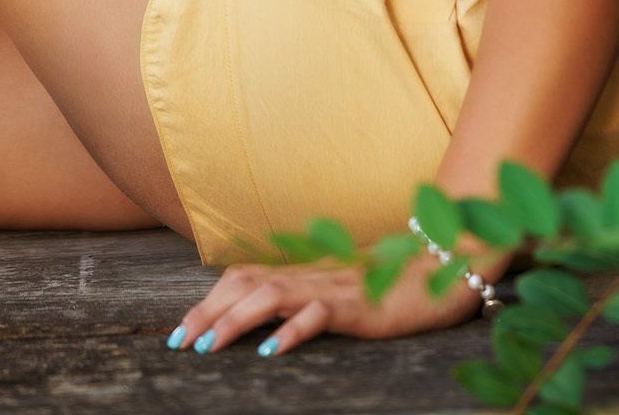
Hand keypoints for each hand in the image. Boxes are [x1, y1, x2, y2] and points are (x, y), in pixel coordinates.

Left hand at [164, 251, 484, 359]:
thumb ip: (303, 299)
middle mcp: (310, 274)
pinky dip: (294, 330)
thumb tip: (264, 321)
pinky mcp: (357, 305)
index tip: (180, 331)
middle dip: (207, 313)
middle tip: (179, 343)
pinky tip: (274, 350)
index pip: (242, 278)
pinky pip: (320, 314)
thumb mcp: (336, 293)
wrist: (439, 268)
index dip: (208, 302)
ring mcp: (332, 287)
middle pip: (246, 284)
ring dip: (236, 321)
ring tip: (209, 346)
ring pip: (273, 296)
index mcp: (302, 272)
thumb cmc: (386, 286)